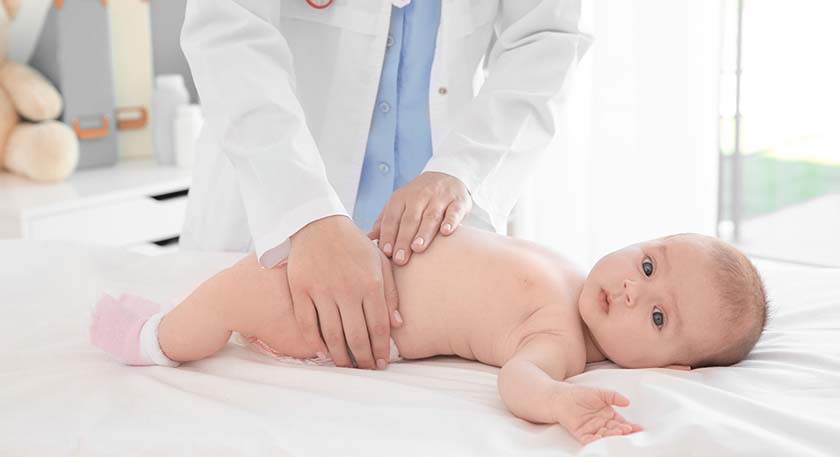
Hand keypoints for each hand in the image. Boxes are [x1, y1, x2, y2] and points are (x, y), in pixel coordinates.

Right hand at [288, 215, 401, 368]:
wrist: (318, 223)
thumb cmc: (354, 245)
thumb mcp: (379, 262)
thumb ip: (390, 292)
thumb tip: (397, 324)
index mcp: (370, 283)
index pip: (378, 326)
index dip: (381, 349)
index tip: (382, 363)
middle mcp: (347, 289)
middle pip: (356, 336)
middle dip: (363, 358)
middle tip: (366, 370)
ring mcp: (322, 291)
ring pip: (332, 334)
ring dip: (341, 356)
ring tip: (347, 367)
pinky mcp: (301, 290)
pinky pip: (307, 324)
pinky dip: (315, 342)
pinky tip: (323, 352)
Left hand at [367, 171, 471, 265]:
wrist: (446, 175)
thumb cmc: (418, 197)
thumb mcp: (399, 204)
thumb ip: (384, 221)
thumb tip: (368, 239)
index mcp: (401, 198)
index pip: (392, 218)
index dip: (389, 234)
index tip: (387, 252)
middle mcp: (419, 196)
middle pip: (410, 219)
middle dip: (404, 239)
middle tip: (400, 259)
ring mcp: (439, 197)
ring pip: (430, 216)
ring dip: (424, 232)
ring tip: (418, 248)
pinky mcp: (458, 201)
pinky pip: (454, 211)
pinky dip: (451, 221)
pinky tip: (446, 232)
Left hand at [554, 384, 642, 444]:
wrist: (562, 397)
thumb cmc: (580, 394)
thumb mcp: (601, 393)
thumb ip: (614, 396)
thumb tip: (628, 402)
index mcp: (608, 415)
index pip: (621, 422)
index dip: (629, 425)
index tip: (637, 427)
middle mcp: (602, 424)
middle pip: (615, 430)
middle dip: (622, 430)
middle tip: (628, 429)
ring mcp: (592, 429)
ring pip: (605, 435)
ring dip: (612, 435)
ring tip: (619, 432)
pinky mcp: (581, 433)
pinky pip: (590, 439)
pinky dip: (596, 440)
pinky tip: (602, 438)